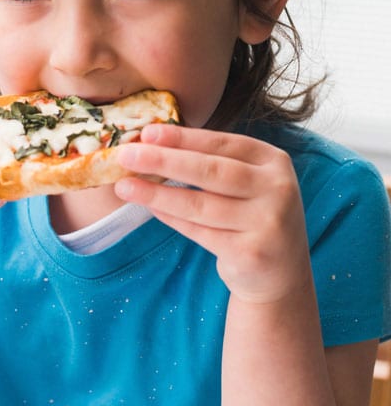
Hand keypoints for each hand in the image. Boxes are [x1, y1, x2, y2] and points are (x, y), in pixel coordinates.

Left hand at [114, 123, 310, 303]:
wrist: (281, 273)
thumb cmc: (252, 217)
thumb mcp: (246, 184)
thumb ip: (212, 164)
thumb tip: (152, 145)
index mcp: (274, 162)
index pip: (223, 143)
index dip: (183, 137)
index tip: (147, 133)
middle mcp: (277, 189)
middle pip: (211, 171)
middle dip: (164, 160)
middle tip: (127, 154)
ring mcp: (267, 223)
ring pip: (200, 204)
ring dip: (157, 194)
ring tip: (124, 186)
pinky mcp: (251, 253)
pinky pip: (199, 232)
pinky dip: (170, 218)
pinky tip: (149, 208)